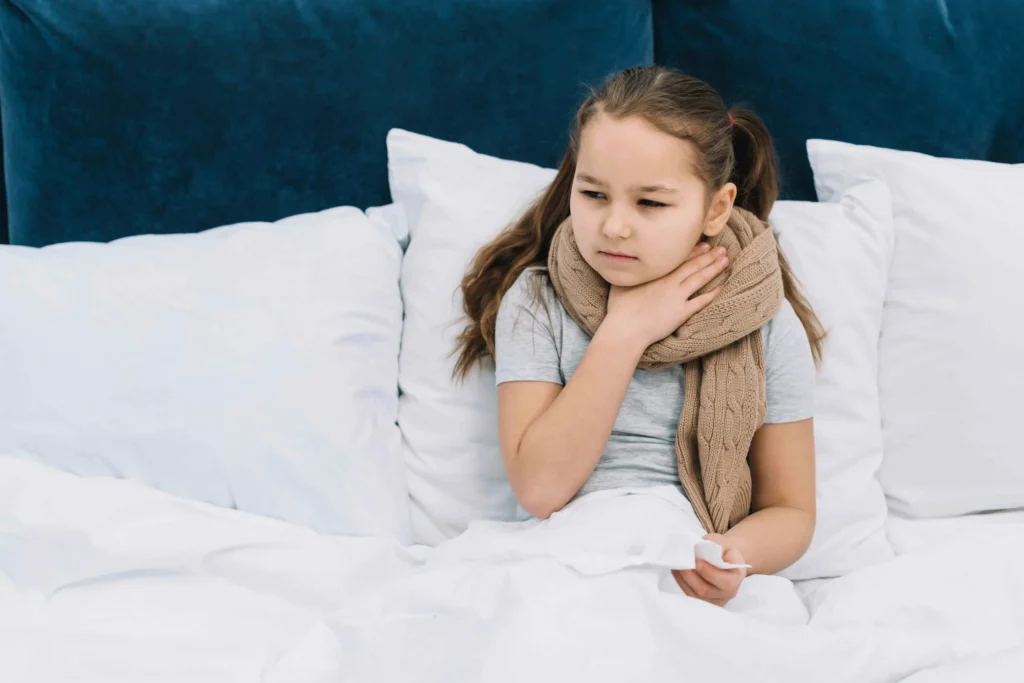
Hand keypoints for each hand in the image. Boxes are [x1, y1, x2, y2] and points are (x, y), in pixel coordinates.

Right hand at [605, 242, 728, 348]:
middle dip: (708, 256)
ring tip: (725, 261)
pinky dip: (711, 295)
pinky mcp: (681, 313)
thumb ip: (630, 272)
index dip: (694, 251)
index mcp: (657, 274)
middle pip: (693, 266)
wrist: (626, 328)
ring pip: (699, 279)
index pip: (679, 259)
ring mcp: (677, 297)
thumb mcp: (621, 282)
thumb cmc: (620, 307)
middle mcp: (670, 282)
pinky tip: (721, 288)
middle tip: (721, 249)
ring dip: (713, 269)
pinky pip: (700, 302)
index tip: (704, 245)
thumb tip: (628, 262)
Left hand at [672, 533, 747, 606]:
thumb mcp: (724, 542)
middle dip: (690, 576)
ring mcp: (715, 600)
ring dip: (682, 579)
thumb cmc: (724, 550)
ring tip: (676, 564)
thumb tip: (698, 549)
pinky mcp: (703, 601)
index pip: (725, 582)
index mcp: (736, 578)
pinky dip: (681, 582)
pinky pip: (689, 594)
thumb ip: (715, 545)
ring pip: (694, 594)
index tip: (697, 561)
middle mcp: (727, 593)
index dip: (709, 573)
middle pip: (705, 591)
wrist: (726, 560)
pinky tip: (677, 570)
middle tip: (681, 562)